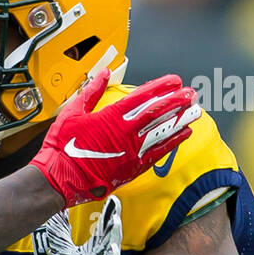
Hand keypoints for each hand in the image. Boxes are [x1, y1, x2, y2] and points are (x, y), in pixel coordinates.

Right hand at [30, 69, 200, 206]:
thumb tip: (104, 74)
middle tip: (191, 93)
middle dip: (177, 101)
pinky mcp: (132, 167)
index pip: (142, 97)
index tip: (174, 80)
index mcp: (110, 117)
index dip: (161, 87)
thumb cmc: (62, 148)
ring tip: (195, 111)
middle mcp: (125, 133)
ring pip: (162, 131)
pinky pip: (158, 152)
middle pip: (158, 112)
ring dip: (180, 120)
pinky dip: (172, 142)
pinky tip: (183, 134)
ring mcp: (131, 151)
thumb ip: (91, 92)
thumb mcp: (72, 113)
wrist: (58, 180)